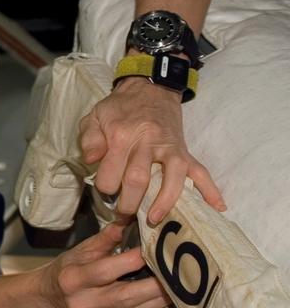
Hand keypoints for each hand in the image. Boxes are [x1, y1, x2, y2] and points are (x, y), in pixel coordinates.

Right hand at [41, 220, 167, 307]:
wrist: (51, 297)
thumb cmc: (70, 268)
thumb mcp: (81, 250)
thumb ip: (106, 238)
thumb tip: (131, 219)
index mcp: (73, 278)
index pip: (106, 270)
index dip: (132, 261)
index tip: (155, 250)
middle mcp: (81, 302)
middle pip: (123, 296)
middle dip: (154, 286)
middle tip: (177, 275)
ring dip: (157, 302)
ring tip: (177, 290)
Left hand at [78, 76, 225, 223]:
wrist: (150, 89)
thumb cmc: (119, 108)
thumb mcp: (95, 117)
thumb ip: (89, 139)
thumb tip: (92, 160)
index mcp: (122, 136)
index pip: (110, 173)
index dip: (105, 188)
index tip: (105, 191)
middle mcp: (148, 143)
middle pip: (138, 180)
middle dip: (129, 204)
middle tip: (123, 216)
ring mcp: (170, 148)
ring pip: (172, 179)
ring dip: (163, 203)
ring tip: (154, 219)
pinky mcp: (184, 151)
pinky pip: (200, 171)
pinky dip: (210, 189)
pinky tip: (217, 207)